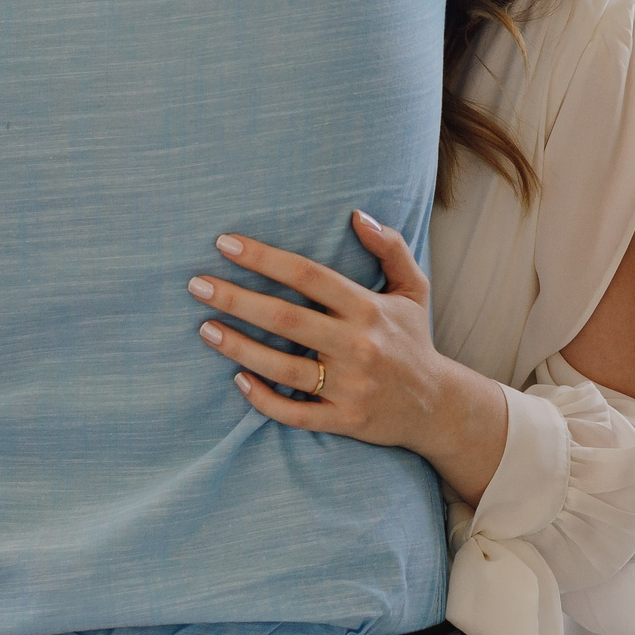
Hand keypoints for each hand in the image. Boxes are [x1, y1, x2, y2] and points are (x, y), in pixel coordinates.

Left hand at [191, 211, 508, 496]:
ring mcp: (350, 385)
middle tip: (196, 284)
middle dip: (237, 299)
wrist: (437, 406)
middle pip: (287, 318)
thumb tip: (356, 215)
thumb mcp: (414, 289)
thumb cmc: (414, 340)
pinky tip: (236, 379)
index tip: (225, 244)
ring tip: (205, 328)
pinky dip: (263, 398)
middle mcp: (359, 345)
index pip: (309, 275)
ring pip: (283, 366)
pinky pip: (294, 412)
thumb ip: (390, 247)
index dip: (265, 258)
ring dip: (239, 347)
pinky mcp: (343, 419)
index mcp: (369, 308)